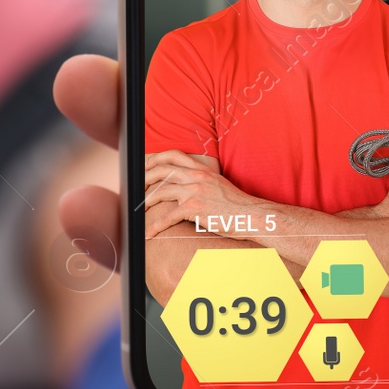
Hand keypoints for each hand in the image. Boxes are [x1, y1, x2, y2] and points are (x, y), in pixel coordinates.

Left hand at [142, 150, 261, 236]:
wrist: (252, 215)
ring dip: (145, 202)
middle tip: (137, 189)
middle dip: (144, 179)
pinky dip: (155, 226)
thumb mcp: (219, 185)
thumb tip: (188, 188)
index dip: (156, 158)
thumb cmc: (237, 206)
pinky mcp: (194, 208)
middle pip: (161, 171)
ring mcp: (195, 191)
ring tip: (138, 211)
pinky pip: (168, 216)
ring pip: (160, 192)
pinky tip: (149, 232)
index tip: (146, 166)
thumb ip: (203, 182)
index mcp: (203, 170)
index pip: (174, 155)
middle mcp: (197, 177)